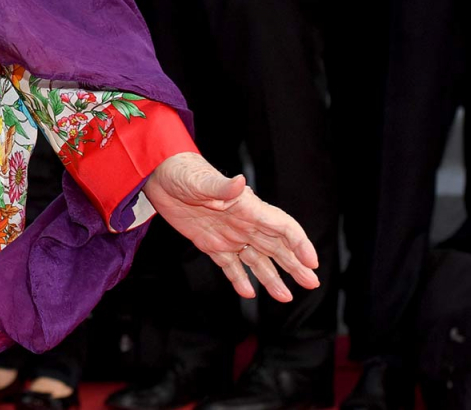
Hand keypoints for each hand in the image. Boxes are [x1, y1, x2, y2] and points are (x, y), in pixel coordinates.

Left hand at [146, 152, 319, 301]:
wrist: (158, 176)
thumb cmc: (182, 172)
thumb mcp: (200, 180)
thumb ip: (221, 185)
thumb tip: (240, 181)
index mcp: (247, 207)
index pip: (282, 226)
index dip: (299, 243)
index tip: (312, 262)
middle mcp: (243, 223)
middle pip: (276, 247)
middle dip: (295, 265)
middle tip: (312, 284)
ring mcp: (228, 234)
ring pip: (256, 260)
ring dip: (272, 277)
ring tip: (286, 297)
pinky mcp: (210, 243)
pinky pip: (229, 265)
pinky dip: (239, 279)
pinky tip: (249, 293)